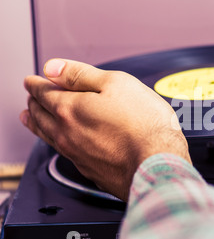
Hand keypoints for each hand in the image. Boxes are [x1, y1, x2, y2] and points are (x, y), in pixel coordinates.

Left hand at [21, 59, 190, 200]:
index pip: (43, 92)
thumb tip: (53, 68)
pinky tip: (58, 141)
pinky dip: (54, 142)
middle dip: (34, 102)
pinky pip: (63, 152)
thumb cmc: (145, 124)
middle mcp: (67, 133)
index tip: (33, 81)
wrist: (158, 163)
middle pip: (41, 115)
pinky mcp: (89, 170)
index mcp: (70, 108)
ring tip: (30, 117)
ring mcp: (76, 154)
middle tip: (32, 96)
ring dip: (36, 123)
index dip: (36, 84)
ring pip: (47, 136)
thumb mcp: (117, 83)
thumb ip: (81, 75)